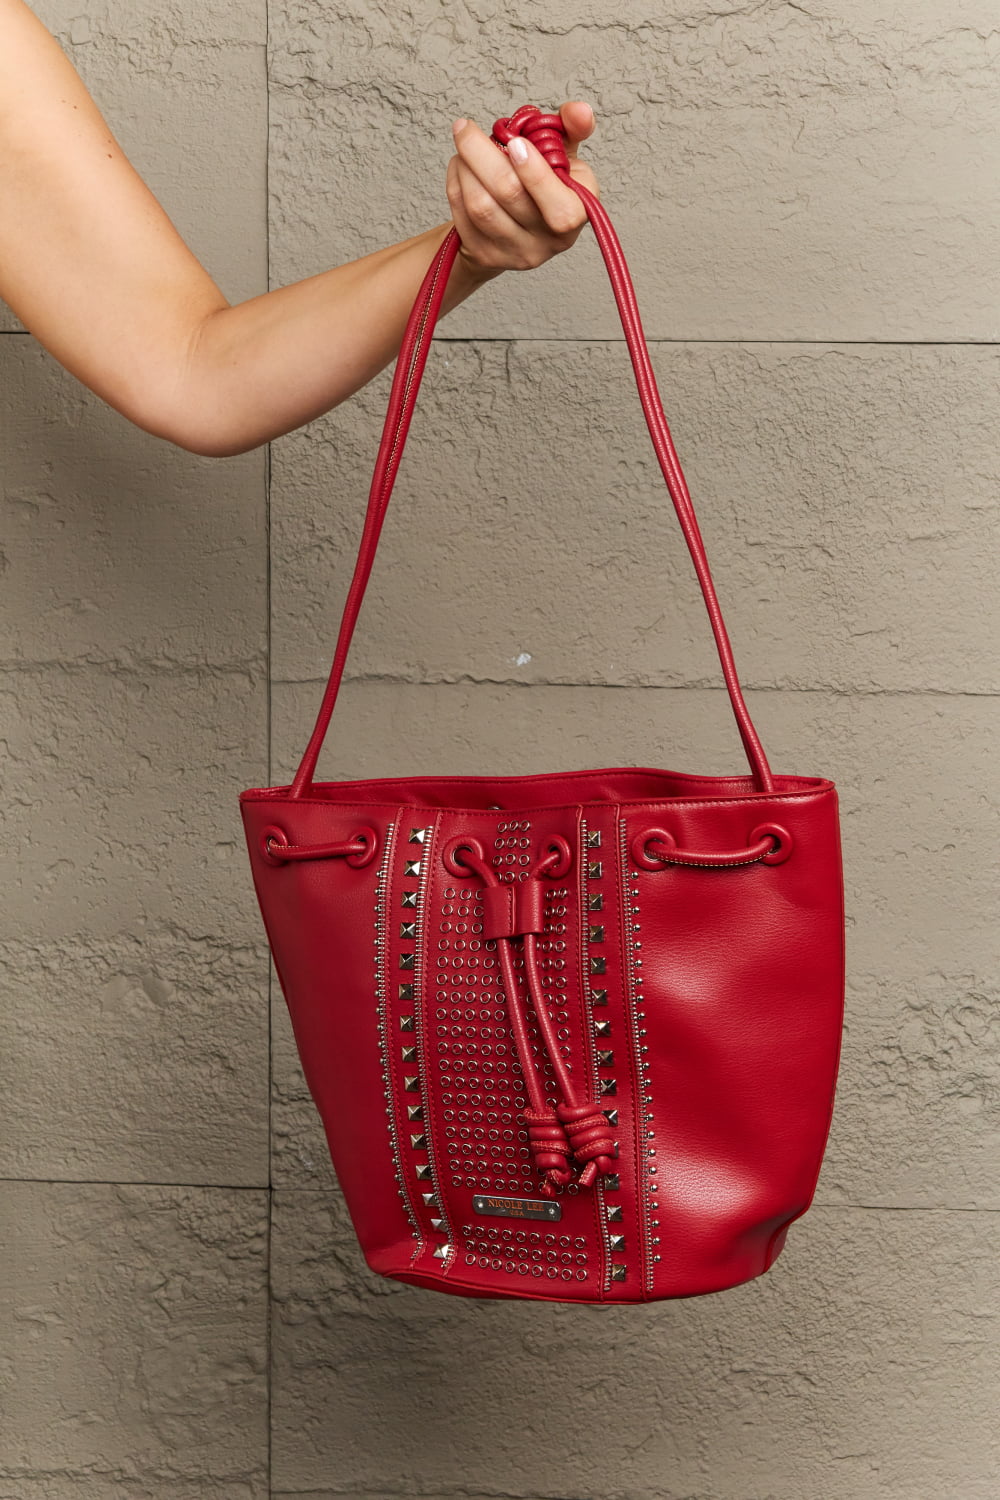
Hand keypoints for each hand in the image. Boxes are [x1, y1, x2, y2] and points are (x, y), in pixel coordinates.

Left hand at [445, 101, 598, 276]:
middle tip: (465, 127)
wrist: (516, 227)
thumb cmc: (544, 185)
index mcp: (575, 215)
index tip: (514, 142)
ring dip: (465, 166)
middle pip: (509, 195)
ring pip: (480, 206)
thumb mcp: (565, 155)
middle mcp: (546, 242)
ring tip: (464, 145)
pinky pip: (462, 214)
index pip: (560, 209)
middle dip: (481, 153)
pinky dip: (455, 181)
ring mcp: (514, 252)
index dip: (535, 174)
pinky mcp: (484, 255)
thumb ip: (574, 129)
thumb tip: (579, 110)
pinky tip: (460, 165)